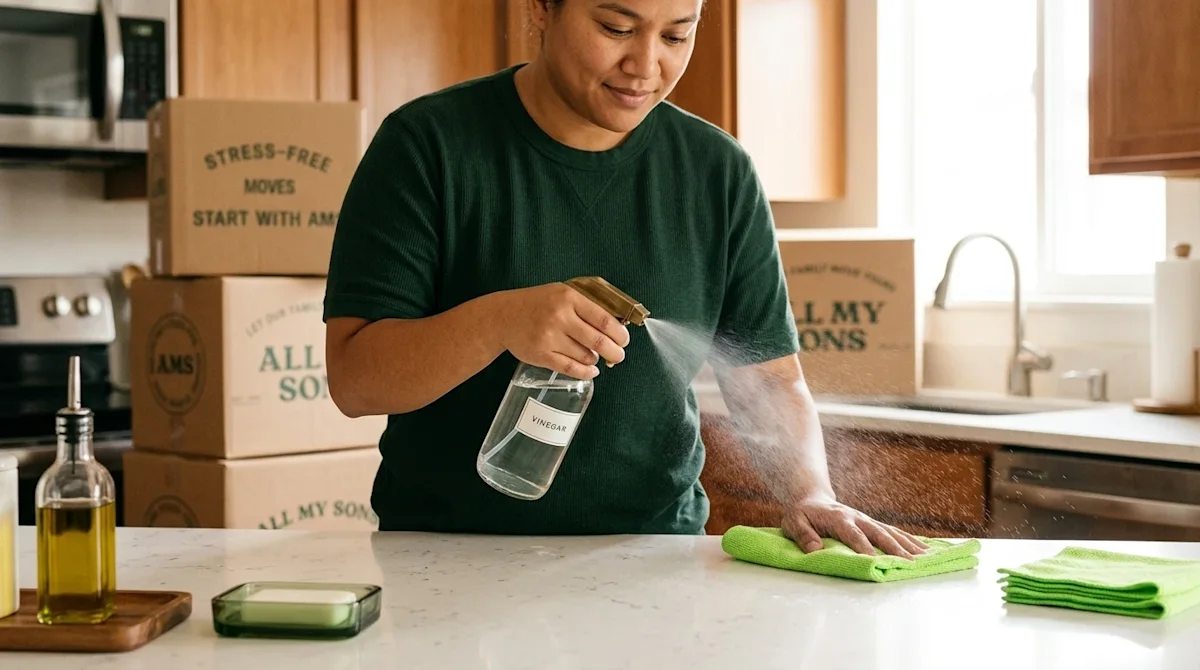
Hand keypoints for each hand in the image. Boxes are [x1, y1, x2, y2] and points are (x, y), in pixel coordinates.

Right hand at [495, 282, 630, 379]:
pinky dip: (585, 372)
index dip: (620, 333)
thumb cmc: (538, 304)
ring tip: (595, 356)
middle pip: (599, 341)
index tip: (624, 339)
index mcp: (569, 298)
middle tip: (618, 355)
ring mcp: (549, 337)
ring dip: (596, 359)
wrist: (503, 316)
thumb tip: (617, 325)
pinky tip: (591, 370)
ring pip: (586, 356)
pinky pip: (570, 368)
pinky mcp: (541, 354)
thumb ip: (587, 305)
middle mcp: (560, 317)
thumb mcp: (562, 293)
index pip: (604, 319)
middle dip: (615, 352)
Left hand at [781, 494, 929, 558]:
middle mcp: (858, 518)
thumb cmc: (802, 514)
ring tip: (926, 558)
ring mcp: (867, 520)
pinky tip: (924, 550)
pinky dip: (910, 540)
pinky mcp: (873, 524)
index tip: (875, 561)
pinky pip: (894, 532)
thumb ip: (803, 535)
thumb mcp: (793, 522)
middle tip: (910, 564)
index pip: (854, 535)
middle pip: (879, 534)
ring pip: (891, 532)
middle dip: (895, 549)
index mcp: (838, 518)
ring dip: (909, 545)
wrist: (812, 498)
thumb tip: (814, 548)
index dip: (864, 548)